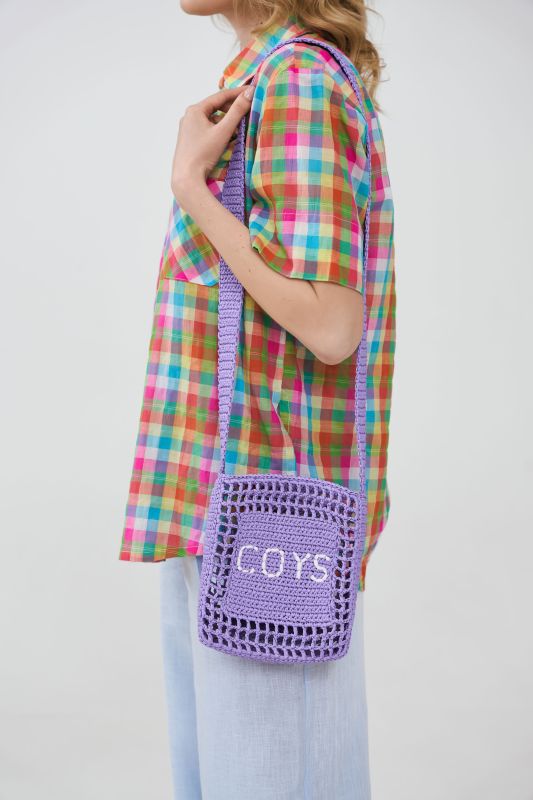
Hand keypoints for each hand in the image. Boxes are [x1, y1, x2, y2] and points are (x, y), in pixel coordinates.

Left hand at [170, 84, 254, 205]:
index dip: (237, 93)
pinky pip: (207, 128)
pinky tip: (229, 136)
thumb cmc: (203, 154)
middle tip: (248, 109)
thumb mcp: (223, 131)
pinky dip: (219, 129)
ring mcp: (188, 128)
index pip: (220, 96)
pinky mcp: (190, 140)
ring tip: (240, 125)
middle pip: (215, 107)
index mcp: (195, 110)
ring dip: (226, 120)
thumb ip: (237, 111)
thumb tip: (249, 92)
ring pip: (212, 119)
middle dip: (232, 108)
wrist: (187, 177)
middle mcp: (189, 116)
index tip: (251, 90)